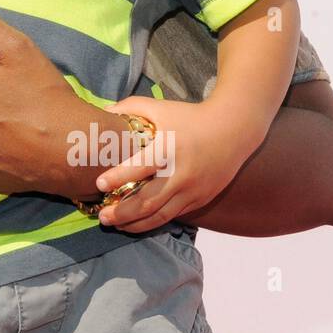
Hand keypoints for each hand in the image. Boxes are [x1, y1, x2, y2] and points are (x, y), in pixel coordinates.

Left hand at [94, 96, 254, 232]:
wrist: (234, 130)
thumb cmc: (191, 117)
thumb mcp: (160, 107)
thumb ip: (130, 108)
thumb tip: (102, 112)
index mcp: (168, 149)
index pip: (139, 168)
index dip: (117, 178)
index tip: (98, 184)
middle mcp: (180, 174)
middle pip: (147, 201)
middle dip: (121, 212)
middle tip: (102, 217)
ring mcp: (192, 190)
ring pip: (160, 215)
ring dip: (135, 224)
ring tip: (115, 225)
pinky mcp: (200, 199)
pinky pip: (174, 215)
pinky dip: (154, 221)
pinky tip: (137, 223)